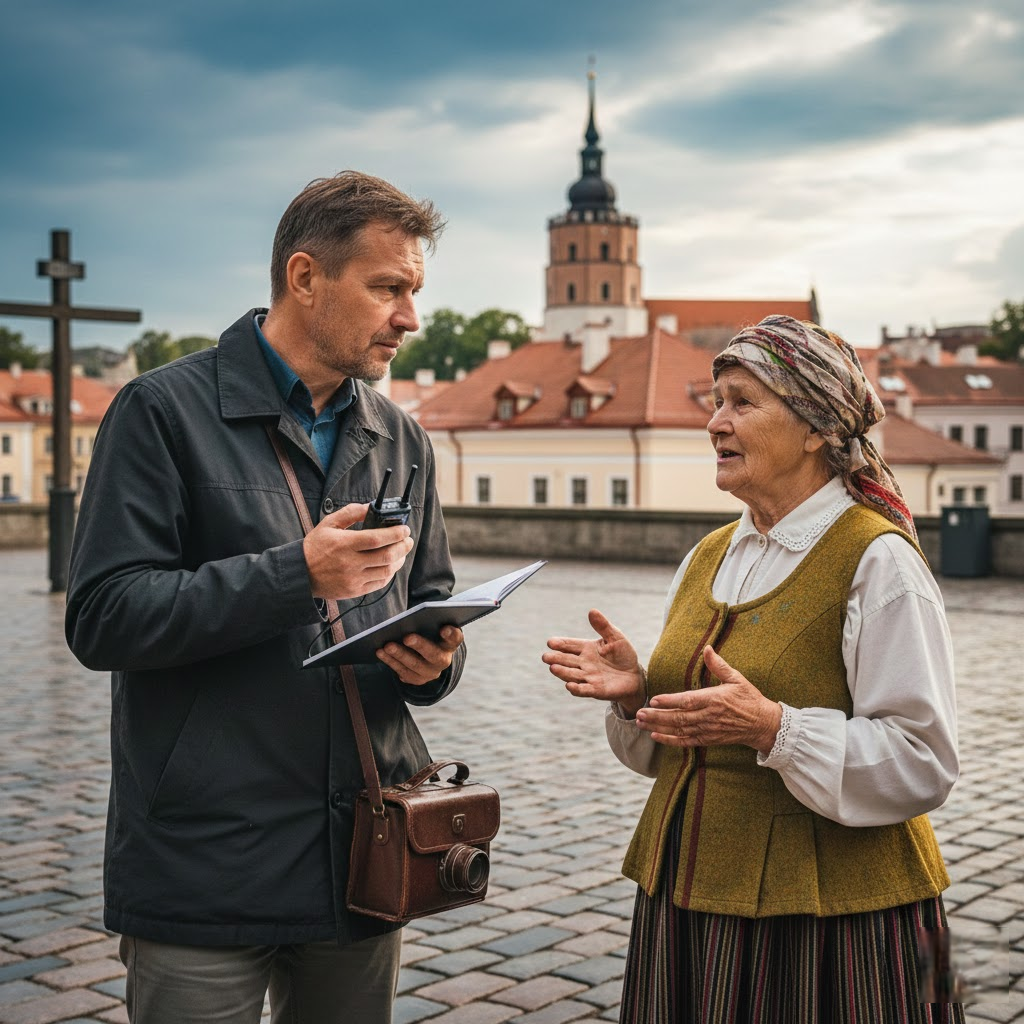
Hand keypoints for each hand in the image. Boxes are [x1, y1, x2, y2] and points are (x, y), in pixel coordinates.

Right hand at [303, 503, 413, 599]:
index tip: (404, 529)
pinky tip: (390, 565)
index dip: (395, 534)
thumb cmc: (316, 546)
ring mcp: (353, 579)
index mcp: (344, 544)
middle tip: (408, 540)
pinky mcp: (355, 591)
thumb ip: (350, 513)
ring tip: (401, 551)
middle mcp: (350, 563)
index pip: (376, 538)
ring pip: (386, 571)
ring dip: (399, 560)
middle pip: (386, 556)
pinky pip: (379, 583)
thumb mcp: (329, 523)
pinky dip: (389, 573)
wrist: (301, 574)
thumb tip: (371, 507)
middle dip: (403, 546)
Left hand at [376, 625, 463, 686]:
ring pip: (415, 665)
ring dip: (399, 655)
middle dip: (420, 645)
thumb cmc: (427, 633)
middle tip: (407, 637)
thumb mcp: (431, 626)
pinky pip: (402, 672)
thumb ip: (427, 621)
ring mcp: (430, 673)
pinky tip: (380, 652)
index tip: (444, 628)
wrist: (425, 653)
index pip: (455, 638)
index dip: (451, 634)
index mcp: (450, 643)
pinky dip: (390, 661)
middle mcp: (443, 661)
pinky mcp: (417, 679)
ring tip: (386, 646)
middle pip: (434, 655)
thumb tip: (410, 619)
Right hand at [543, 609, 645, 715]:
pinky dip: (576, 689)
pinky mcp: (595, 690)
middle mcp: (583, 663)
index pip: (569, 645)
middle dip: (555, 658)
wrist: (635, 676)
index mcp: (585, 649)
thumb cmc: (623, 655)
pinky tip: (569, 686)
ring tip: (553, 668)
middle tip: (546, 657)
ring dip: (562, 672)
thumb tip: (592, 611)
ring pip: (571, 674)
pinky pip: (584, 690)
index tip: (550, 642)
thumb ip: (603, 626)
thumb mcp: (615, 637)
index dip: (560, 644)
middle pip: (566, 660)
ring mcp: (588, 677)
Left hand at [636, 646, 781, 754]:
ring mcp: (708, 729)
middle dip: (657, 716)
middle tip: (639, 713)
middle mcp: (709, 716)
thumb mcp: (736, 678)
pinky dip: (670, 741)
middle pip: (679, 718)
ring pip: (679, 730)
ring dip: (659, 727)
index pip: (688, 701)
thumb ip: (719, 665)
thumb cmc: (749, 698)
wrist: (763, 724)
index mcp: (714, 699)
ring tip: (641, 723)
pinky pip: (686, 742)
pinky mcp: (709, 739)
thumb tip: (707, 648)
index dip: (670, 701)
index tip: (654, 699)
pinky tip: (656, 737)